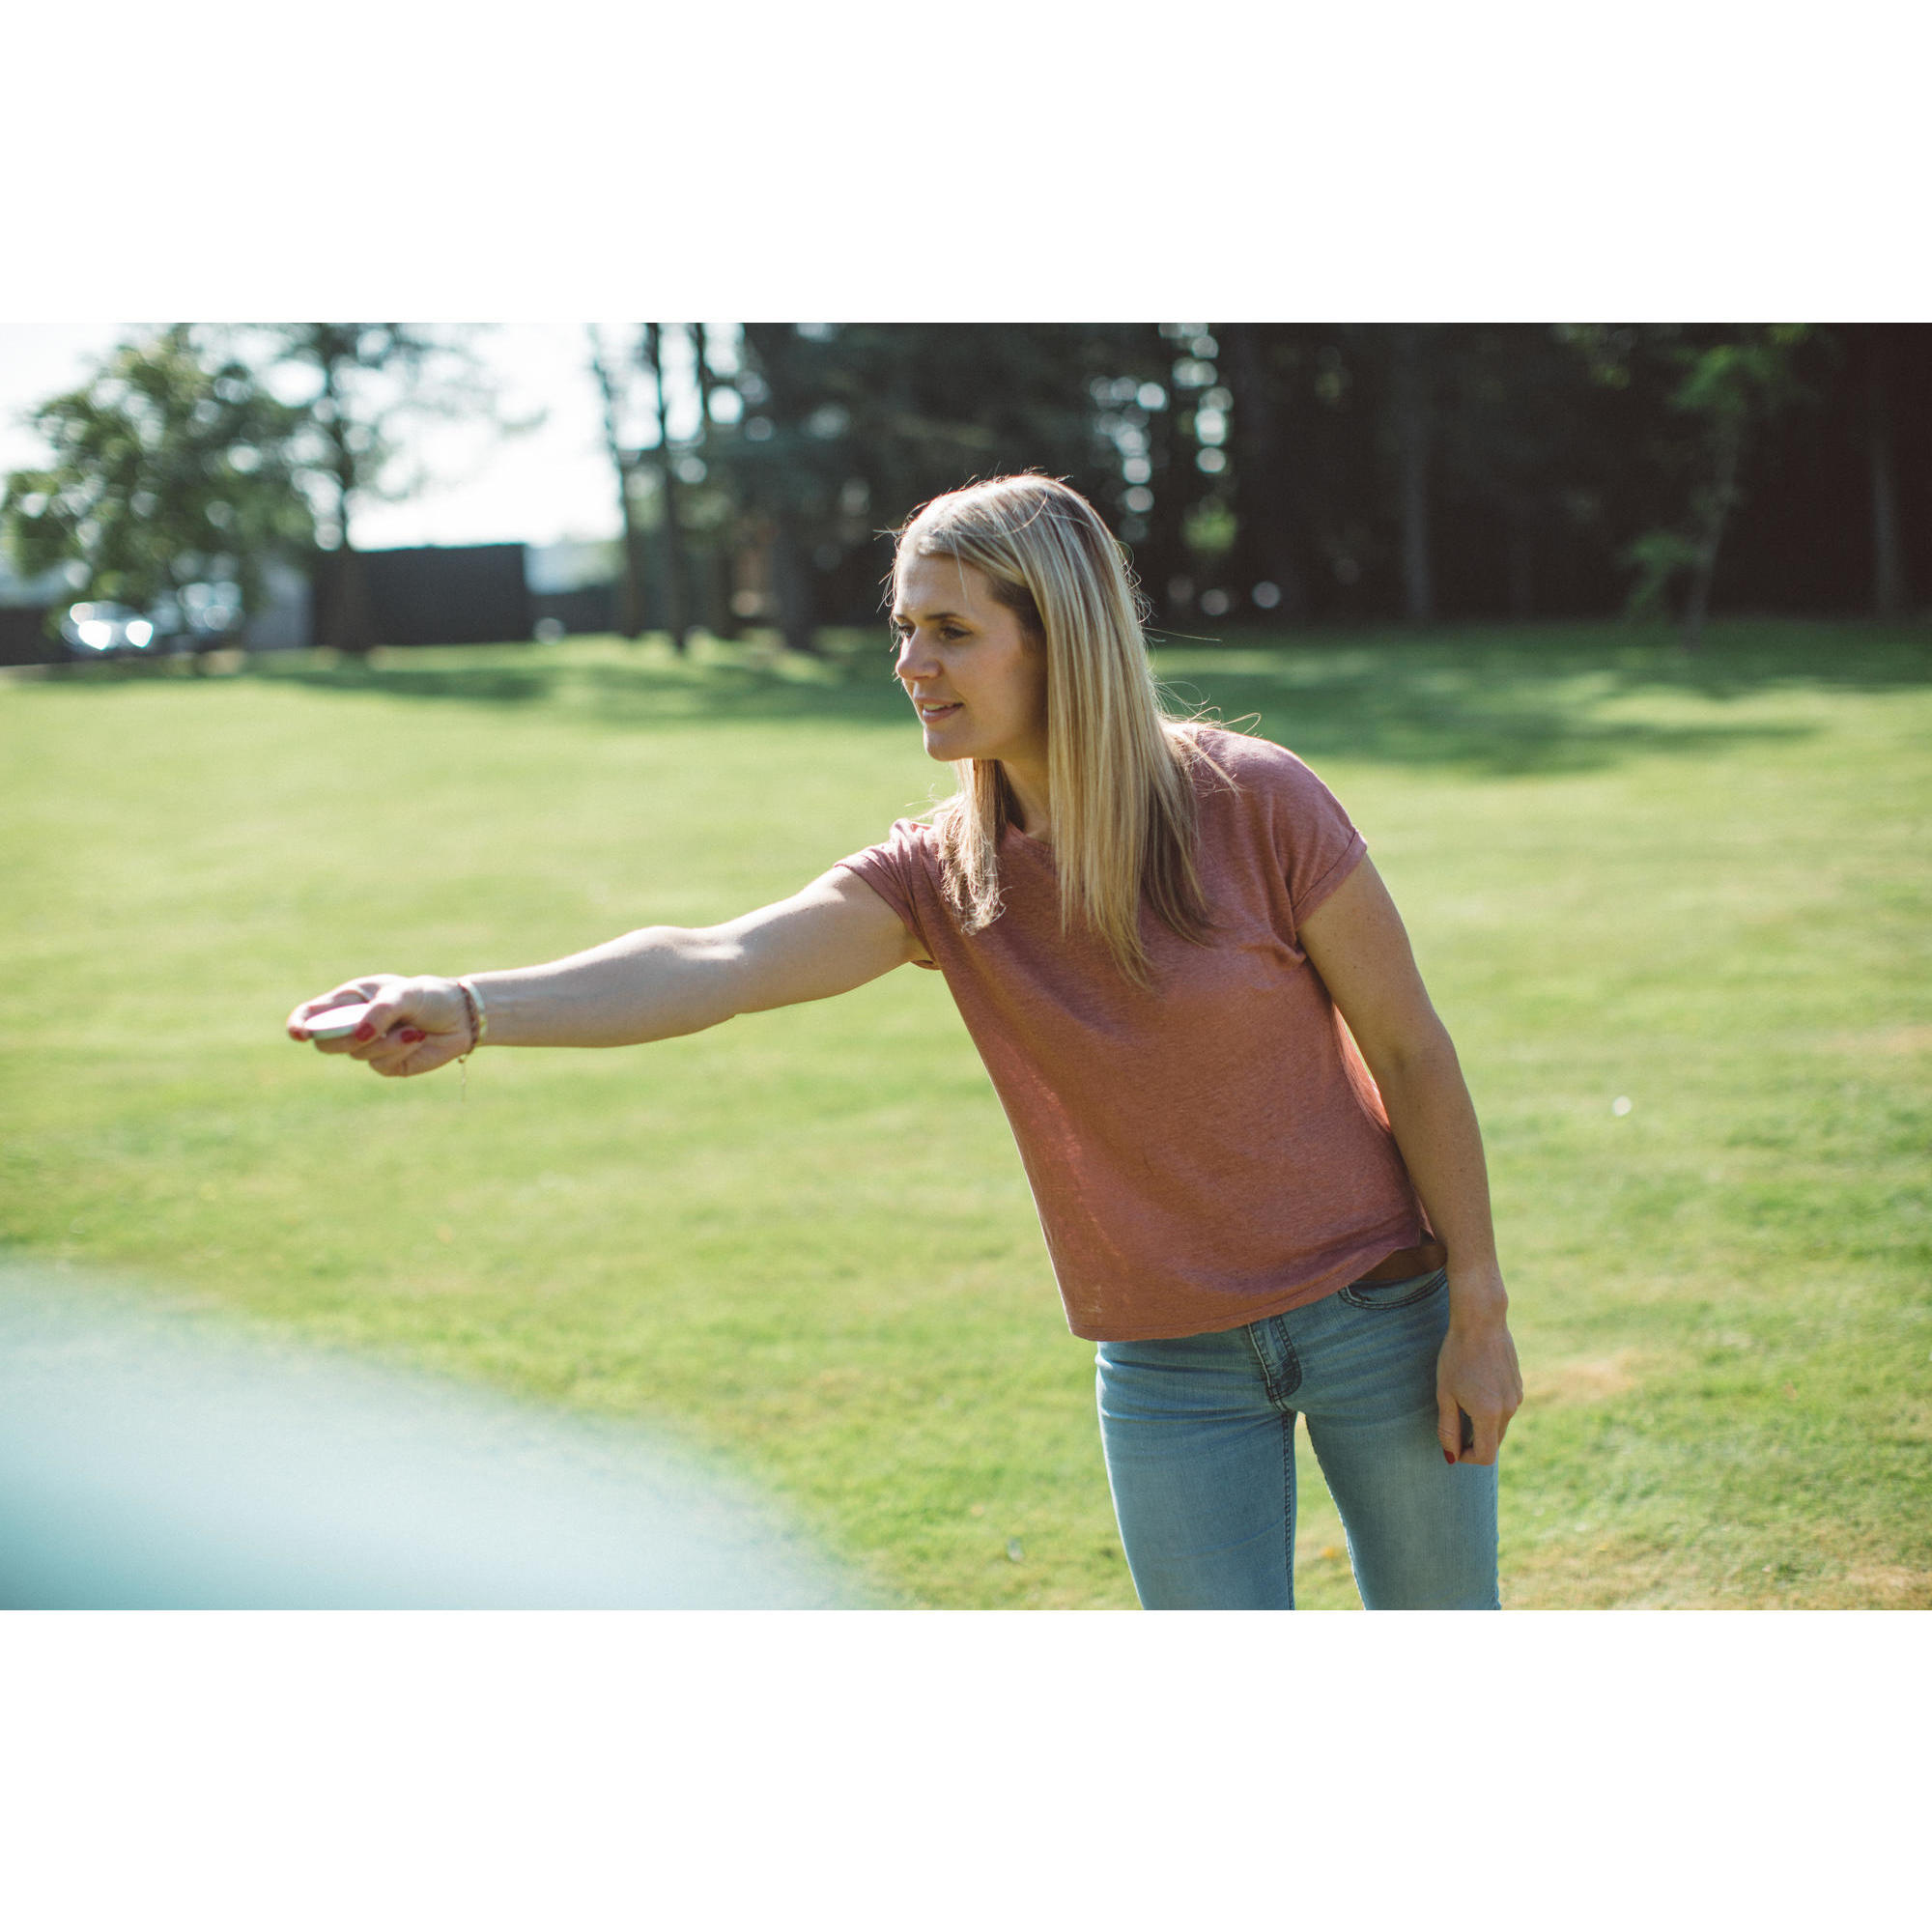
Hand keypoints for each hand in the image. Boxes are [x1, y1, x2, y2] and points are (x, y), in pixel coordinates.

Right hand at [286, 974, 472, 1079]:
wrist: (461, 1017)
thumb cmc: (428, 996)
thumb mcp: (405, 994)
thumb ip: (381, 1011)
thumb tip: (359, 1035)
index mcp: (349, 1000)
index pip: (311, 1014)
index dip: (298, 1024)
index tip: (299, 1034)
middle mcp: (353, 1024)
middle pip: (326, 1043)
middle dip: (346, 1039)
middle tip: (369, 1031)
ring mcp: (368, 1046)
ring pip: (357, 1054)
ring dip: (385, 1042)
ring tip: (412, 1028)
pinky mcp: (386, 1063)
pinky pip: (381, 1064)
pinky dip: (400, 1050)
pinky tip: (418, 1039)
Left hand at [1436, 1288, 1522, 1465]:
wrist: (1481, 1322)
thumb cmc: (1457, 1356)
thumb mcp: (1445, 1393)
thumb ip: (1448, 1428)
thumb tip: (1450, 1455)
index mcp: (1489, 1414)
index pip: (1485, 1455)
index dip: (1467, 1457)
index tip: (1452, 1446)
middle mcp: (1509, 1409)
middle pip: (1494, 1442)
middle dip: (1474, 1442)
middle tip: (1453, 1426)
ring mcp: (1517, 1397)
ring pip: (1500, 1425)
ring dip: (1482, 1424)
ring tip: (1462, 1400)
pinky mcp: (1519, 1386)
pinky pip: (1506, 1408)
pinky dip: (1491, 1409)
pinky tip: (1475, 1386)